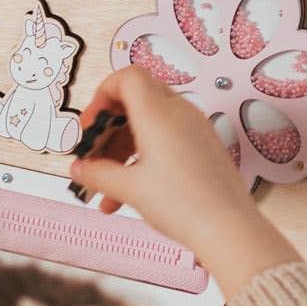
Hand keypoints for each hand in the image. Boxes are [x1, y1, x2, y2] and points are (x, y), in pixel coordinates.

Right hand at [69, 68, 298, 297]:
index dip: (102, 94)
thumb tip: (78, 169)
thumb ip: (98, 174)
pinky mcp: (203, 147)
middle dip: (109, 127)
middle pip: (136, 99)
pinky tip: (125, 195)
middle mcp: (179, 113)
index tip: (89, 126)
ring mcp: (194, 129)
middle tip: (93, 153)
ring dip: (122, 149)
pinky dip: (143, 158)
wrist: (228, 228)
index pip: (127, 77)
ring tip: (104, 186)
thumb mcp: (130, 188)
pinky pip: (166, 140)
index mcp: (158, 113)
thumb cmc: (182, 204)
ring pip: (149, 124)